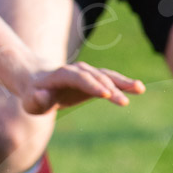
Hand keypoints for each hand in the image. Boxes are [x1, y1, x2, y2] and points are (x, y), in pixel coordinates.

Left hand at [18, 63, 144, 114]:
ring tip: (140, 88)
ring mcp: (87, 74)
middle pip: (96, 77)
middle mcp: (77, 71)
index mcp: (61, 75)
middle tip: (125, 102)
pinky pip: (111, 80)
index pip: (79, 78)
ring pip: (106, 76)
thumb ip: (38, 99)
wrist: (37, 79)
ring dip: (123, 82)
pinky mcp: (94, 79)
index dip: (93, 85)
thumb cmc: (33, 94)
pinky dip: (124, 84)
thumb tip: (42, 95)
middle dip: (111, 88)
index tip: (106, 94)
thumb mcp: (31, 101)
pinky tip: (139, 89)